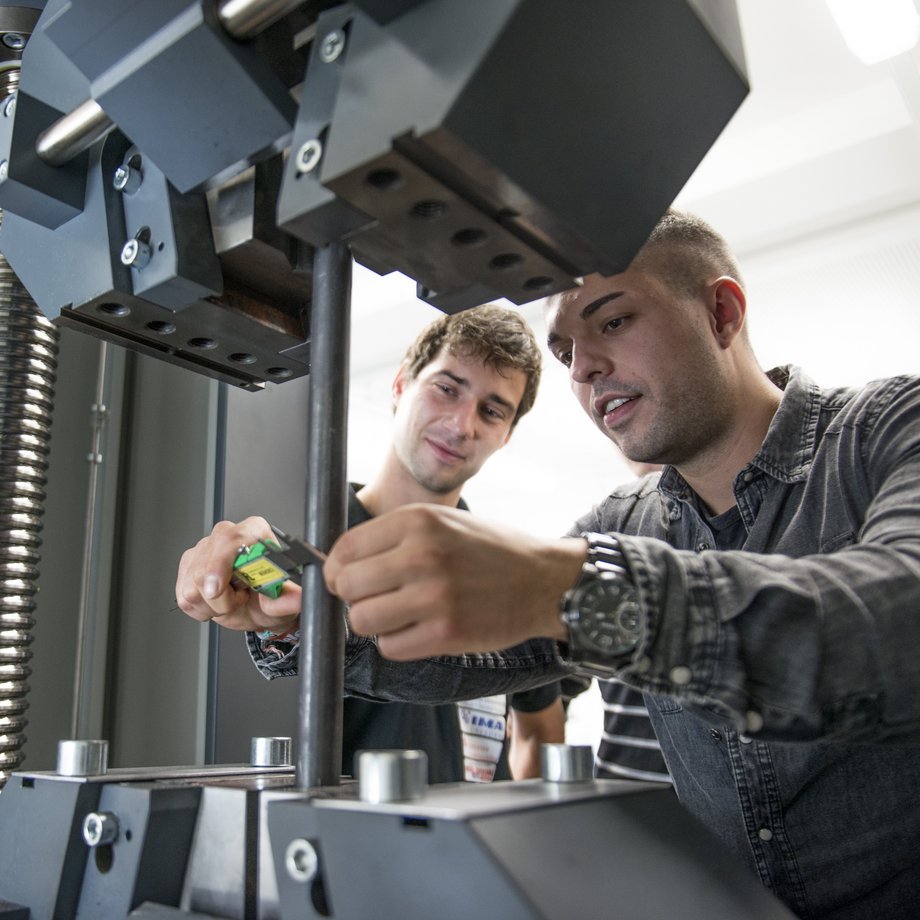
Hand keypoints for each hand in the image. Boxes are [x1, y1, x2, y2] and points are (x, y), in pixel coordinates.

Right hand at [175, 517, 301, 632]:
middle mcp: (226, 535)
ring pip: (192, 585)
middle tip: (241, 597)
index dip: (221, 562)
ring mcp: (203, 549)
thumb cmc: (271, 597)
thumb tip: (299, 596)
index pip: (233, 538)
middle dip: (222, 595)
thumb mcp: (284, 600)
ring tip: (231, 599)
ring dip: (213, 604)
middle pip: (207, 567)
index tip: (217, 588)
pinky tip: (217, 602)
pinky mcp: (188, 566)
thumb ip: (289, 598)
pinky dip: (202, 608)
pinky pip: (184, 596)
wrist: (257, 608)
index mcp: (254, 532)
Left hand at [323, 504, 585, 659]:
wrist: (544, 581)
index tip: (342, 578)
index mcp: (418, 521)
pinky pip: (390, 647)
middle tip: (373, 598)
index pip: (344, 549)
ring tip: (396, 614)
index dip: (335, 569)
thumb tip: (339, 562)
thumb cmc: (492, 550)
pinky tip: (418, 629)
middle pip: (346, 587)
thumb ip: (394, 536)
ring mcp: (434, 597)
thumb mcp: (444, 520)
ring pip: (362, 620)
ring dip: (373, 622)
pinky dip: (397, 643)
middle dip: (352, 597)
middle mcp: (422, 555)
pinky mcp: (446, 634)